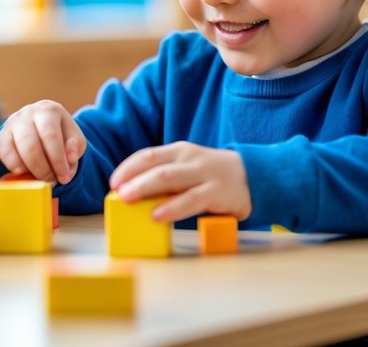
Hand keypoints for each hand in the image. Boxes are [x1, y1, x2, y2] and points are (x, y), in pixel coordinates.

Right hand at [0, 100, 86, 184]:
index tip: (64, 177)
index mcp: (50, 110)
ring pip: (16, 150)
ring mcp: (12, 123)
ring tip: (41, 178)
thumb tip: (70, 158)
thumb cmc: (61, 135)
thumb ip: (75, 150)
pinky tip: (28, 172)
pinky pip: (5, 154)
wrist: (42, 127)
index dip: (57, 160)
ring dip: (30, 170)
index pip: (51, 136)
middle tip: (51, 181)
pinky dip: (16, 168)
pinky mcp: (2, 135)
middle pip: (31, 145)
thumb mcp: (75, 140)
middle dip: (43, 169)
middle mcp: (28, 112)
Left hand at [108, 141, 249, 223]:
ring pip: (169, 178)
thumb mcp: (189, 170)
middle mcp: (190, 158)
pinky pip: (191, 199)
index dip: (127, 168)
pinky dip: (172, 208)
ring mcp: (204, 173)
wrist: (255, 177)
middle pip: (155, 166)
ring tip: (128, 200)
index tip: (113, 182)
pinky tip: (158, 216)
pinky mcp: (217, 192)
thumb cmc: (212, 176)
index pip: (147, 155)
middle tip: (117, 192)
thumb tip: (134, 196)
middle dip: (132, 178)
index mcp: (179, 151)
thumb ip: (167, 178)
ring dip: (145, 188)